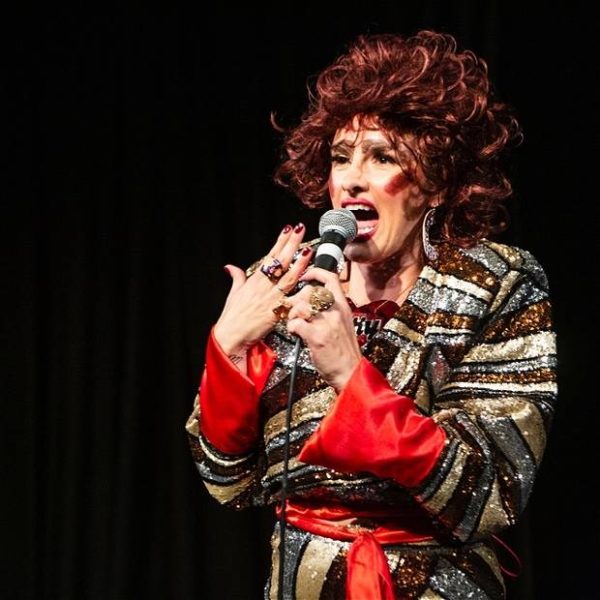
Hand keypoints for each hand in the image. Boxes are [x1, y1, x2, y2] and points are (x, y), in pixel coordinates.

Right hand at [213, 224, 312, 355]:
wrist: (231, 335)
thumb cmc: (232, 316)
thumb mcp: (233, 293)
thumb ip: (237, 278)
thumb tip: (231, 267)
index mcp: (255, 280)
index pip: (270, 256)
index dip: (280, 242)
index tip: (288, 229)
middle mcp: (264, 287)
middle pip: (281, 262)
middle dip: (291, 245)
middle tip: (300, 230)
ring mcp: (272, 299)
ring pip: (288, 278)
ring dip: (299, 264)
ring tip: (308, 251)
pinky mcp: (277, 313)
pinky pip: (292, 303)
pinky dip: (302, 296)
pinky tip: (312, 287)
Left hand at [285, 267, 361, 391]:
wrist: (350, 372)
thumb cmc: (344, 351)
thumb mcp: (343, 324)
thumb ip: (331, 311)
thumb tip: (314, 301)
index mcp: (343, 307)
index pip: (331, 278)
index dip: (315, 272)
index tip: (305, 276)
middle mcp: (336, 311)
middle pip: (310, 291)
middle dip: (297, 300)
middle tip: (295, 311)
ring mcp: (327, 324)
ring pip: (301, 306)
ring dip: (292, 314)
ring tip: (295, 324)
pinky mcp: (317, 337)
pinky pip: (296, 323)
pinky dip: (291, 328)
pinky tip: (296, 334)